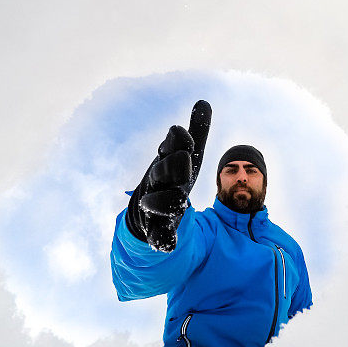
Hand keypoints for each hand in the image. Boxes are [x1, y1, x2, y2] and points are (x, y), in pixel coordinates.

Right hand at [126, 100, 210, 250]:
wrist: (143, 212)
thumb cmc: (170, 179)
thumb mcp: (185, 157)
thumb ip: (196, 132)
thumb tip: (203, 101)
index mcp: (168, 163)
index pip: (173, 147)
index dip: (179, 139)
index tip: (180, 131)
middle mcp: (160, 183)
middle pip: (165, 171)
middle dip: (175, 166)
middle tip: (185, 161)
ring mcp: (156, 206)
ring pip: (159, 203)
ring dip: (166, 201)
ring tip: (180, 201)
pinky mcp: (157, 230)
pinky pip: (159, 237)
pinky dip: (163, 241)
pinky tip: (169, 245)